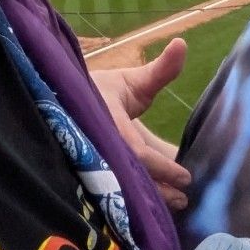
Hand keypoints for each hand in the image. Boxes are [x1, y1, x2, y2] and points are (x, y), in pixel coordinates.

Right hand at [90, 38, 190, 209]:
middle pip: (131, 176)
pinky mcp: (91, 172)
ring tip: (176, 203)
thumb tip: (182, 43)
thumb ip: (160, 70)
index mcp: (109, 122)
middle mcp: (99, 145)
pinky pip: (115, 190)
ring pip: (122, 187)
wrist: (64, 101)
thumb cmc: (104, 92)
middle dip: (159, 190)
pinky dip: (136, 199)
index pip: (137, 152)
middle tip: (184, 199)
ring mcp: (92, 161)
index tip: (186, 176)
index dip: (162, 167)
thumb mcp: (132, 81)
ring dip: (150, 198)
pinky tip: (155, 206)